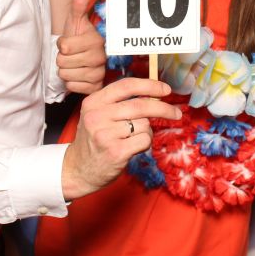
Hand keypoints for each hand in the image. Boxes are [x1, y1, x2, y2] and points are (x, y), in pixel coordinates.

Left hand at [57, 0, 105, 94]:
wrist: (86, 61)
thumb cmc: (79, 40)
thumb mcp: (76, 21)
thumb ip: (79, 4)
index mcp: (95, 40)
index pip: (64, 46)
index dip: (62, 44)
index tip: (70, 42)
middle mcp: (100, 58)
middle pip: (62, 62)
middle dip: (62, 58)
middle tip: (72, 55)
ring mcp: (98, 73)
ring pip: (65, 75)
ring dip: (66, 70)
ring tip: (75, 65)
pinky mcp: (94, 88)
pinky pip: (71, 86)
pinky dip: (71, 82)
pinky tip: (78, 76)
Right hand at [61, 77, 180, 199]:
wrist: (78, 170)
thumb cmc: (94, 140)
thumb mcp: (97, 115)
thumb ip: (119, 103)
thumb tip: (153, 94)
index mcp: (94, 102)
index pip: (126, 86)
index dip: (150, 85)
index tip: (165, 89)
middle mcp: (97, 116)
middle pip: (141, 105)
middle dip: (164, 109)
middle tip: (176, 113)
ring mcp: (105, 134)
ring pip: (144, 124)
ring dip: (146, 132)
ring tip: (132, 139)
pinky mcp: (115, 152)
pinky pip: (145, 140)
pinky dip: (145, 144)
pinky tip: (132, 148)